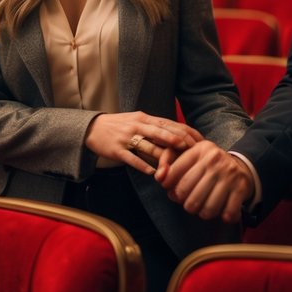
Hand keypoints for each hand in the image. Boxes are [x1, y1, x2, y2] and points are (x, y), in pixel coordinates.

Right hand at [85, 112, 202, 174]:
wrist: (92, 128)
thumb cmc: (119, 125)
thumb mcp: (137, 121)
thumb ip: (155, 127)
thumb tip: (178, 134)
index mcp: (144, 118)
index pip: (168, 123)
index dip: (184, 131)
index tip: (198, 139)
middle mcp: (137, 126)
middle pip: (161, 132)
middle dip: (177, 140)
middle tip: (193, 149)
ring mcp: (127, 138)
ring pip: (148, 146)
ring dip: (162, 155)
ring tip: (176, 164)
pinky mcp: (117, 150)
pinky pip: (131, 158)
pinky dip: (142, 166)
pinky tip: (152, 173)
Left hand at [155, 143, 253, 221]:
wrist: (241, 167)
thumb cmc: (209, 165)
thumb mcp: (192, 157)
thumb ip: (170, 164)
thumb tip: (159, 178)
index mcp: (199, 150)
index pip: (175, 172)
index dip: (170, 188)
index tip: (173, 193)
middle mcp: (213, 160)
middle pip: (187, 192)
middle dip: (185, 203)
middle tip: (189, 204)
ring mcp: (228, 174)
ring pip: (206, 207)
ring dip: (202, 213)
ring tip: (203, 209)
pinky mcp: (241, 188)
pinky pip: (227, 213)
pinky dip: (223, 217)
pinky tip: (222, 212)